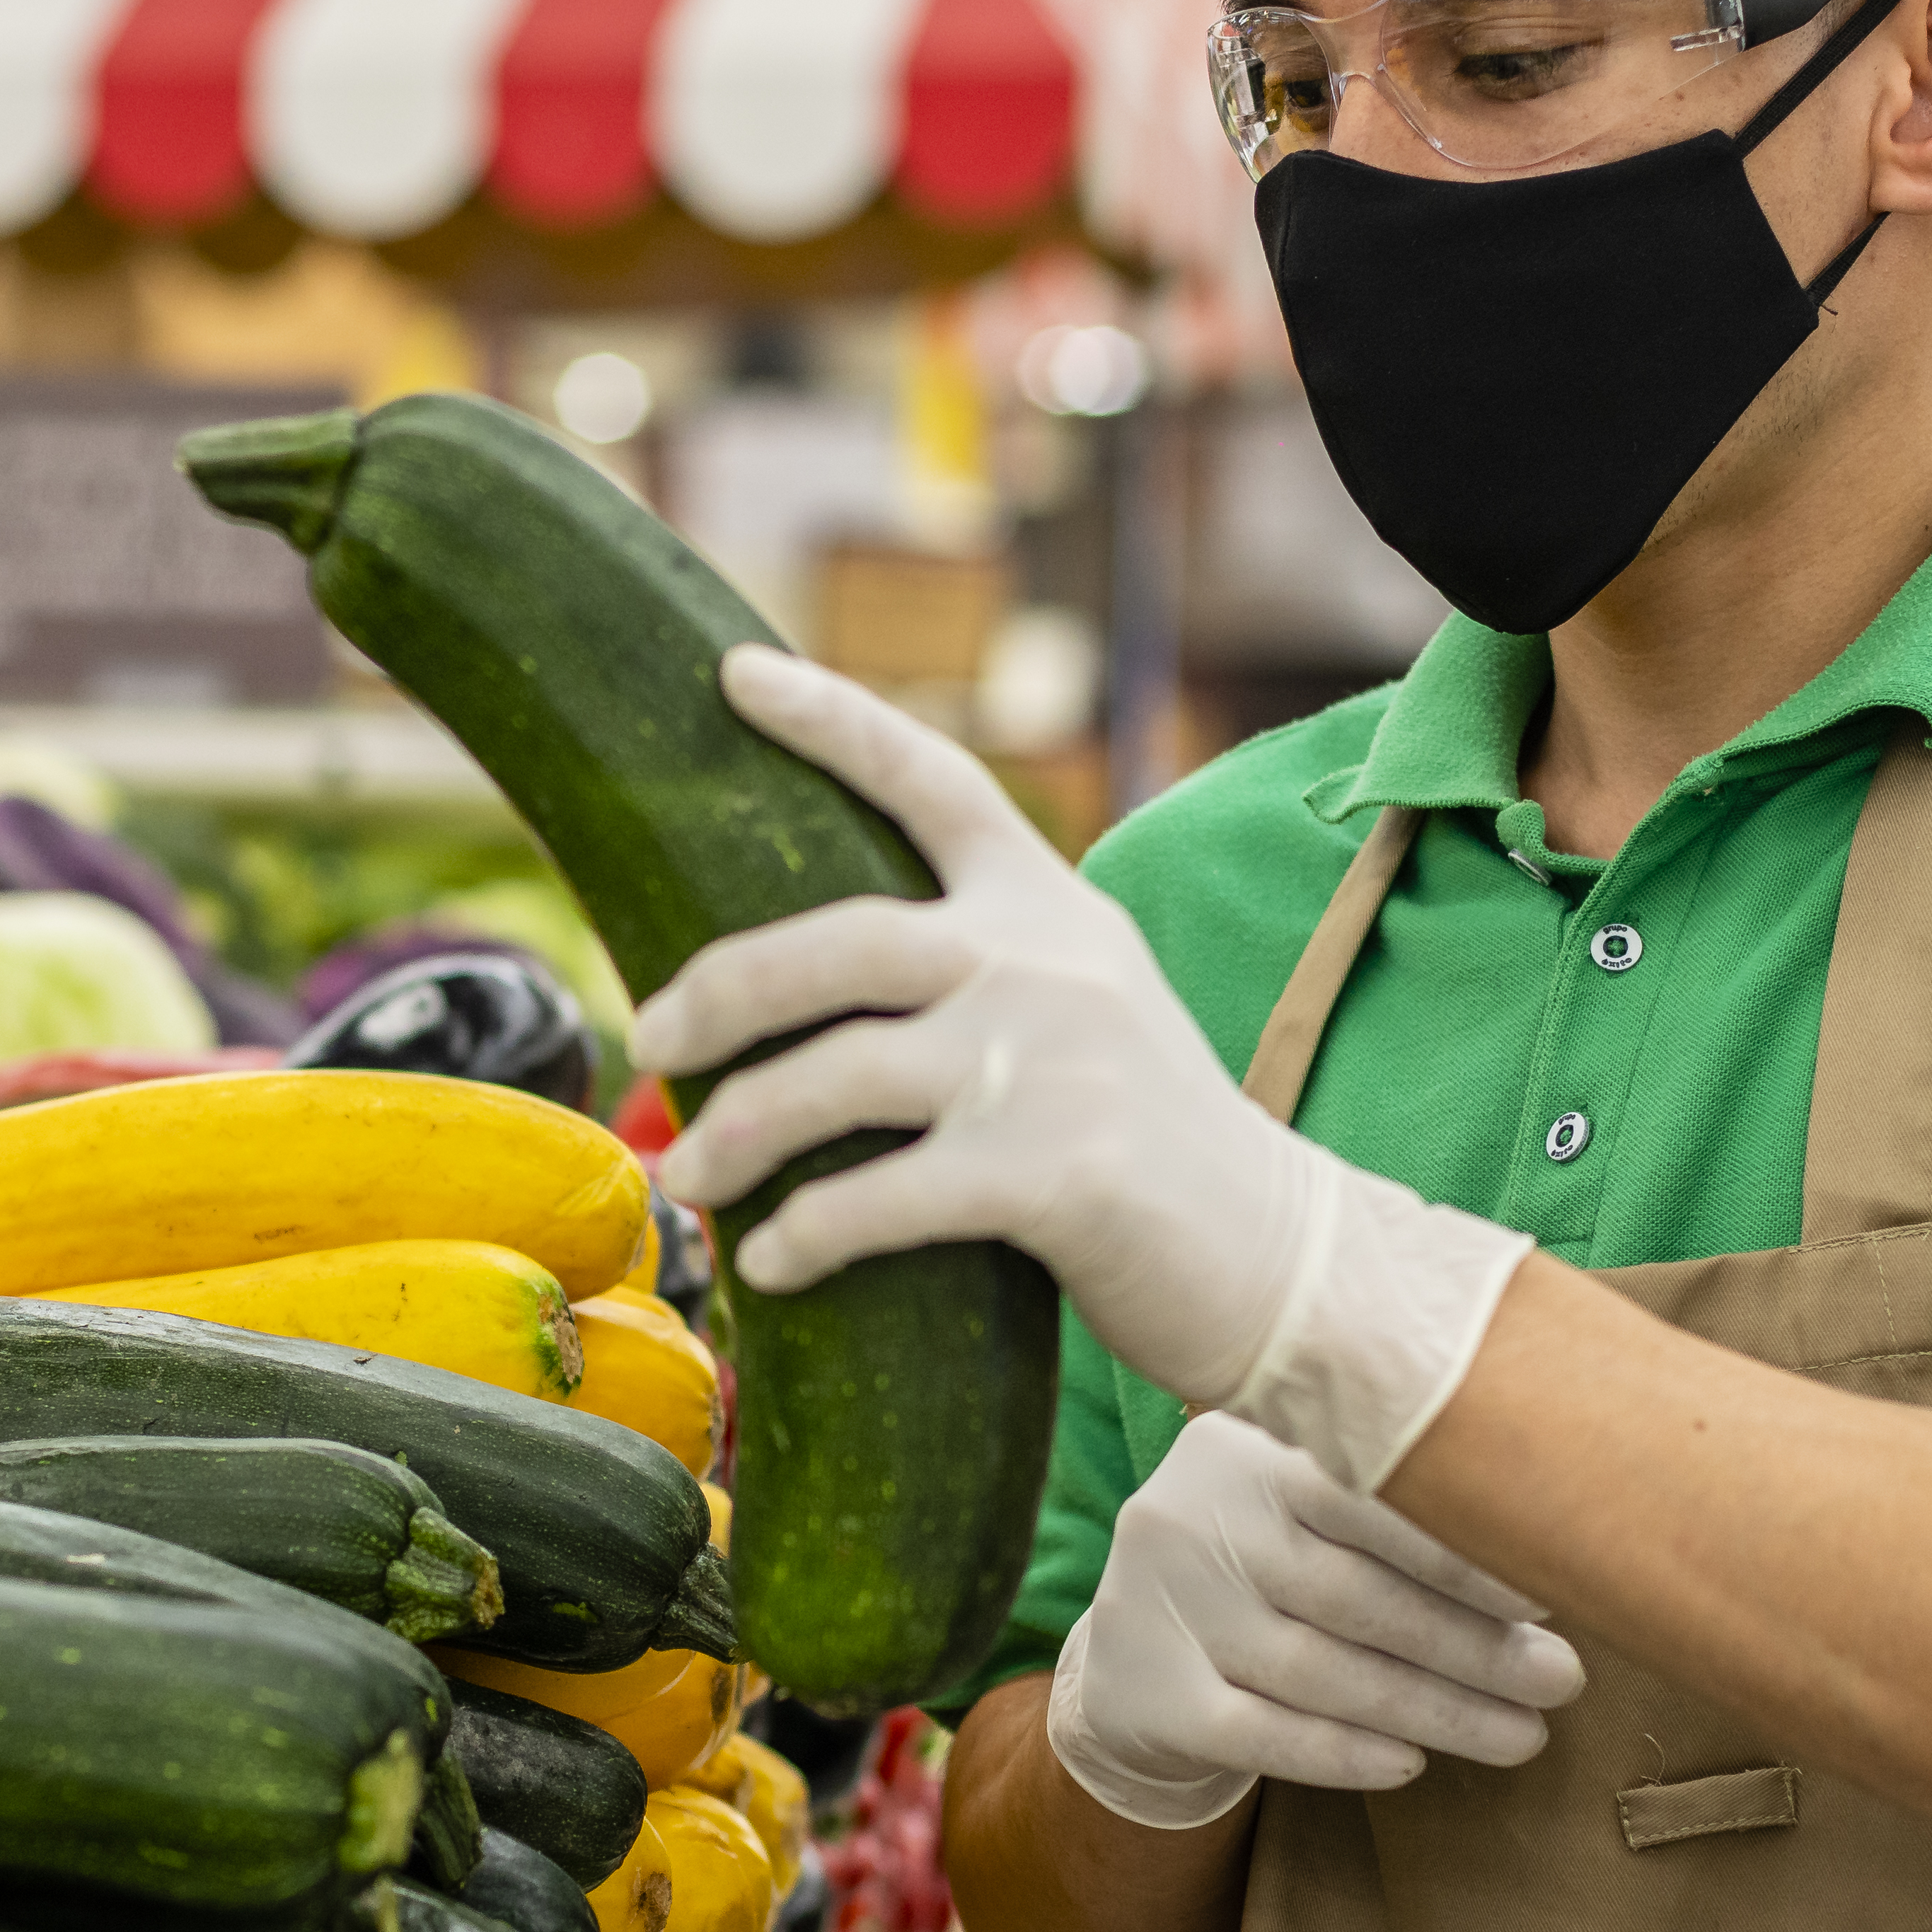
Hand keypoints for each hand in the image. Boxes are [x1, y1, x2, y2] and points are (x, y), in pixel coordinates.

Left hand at [638, 650, 1533, 1489]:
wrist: (1280, 1257)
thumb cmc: (1146, 1142)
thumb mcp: (1080, 1008)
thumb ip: (976, 967)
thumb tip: (808, 981)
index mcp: (1048, 908)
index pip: (932, 779)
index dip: (831, 720)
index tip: (734, 673)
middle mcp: (1046, 964)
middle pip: (838, 941)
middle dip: (720, 988)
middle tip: (651, 1039)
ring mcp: (1052, 1066)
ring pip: (839, 1076)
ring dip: (739, 1129)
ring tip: (686, 1172)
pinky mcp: (1053, 1174)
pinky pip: (882, 1196)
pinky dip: (806, 1230)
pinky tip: (767, 1258)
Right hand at [1047, 1411, 1587, 1827]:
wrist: (1128, 1658)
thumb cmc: (1262, 1571)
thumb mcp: (1299, 1503)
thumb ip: (1394, 1508)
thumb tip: (1549, 1554)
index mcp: (1245, 1450)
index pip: (1365, 1497)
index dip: (1461, 1551)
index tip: (1551, 1594)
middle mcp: (1193, 1517)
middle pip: (1353, 1595)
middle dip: (1472, 1645)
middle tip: (1562, 1680)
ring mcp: (1163, 1608)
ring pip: (1319, 1672)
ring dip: (1435, 1710)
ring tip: (1523, 1735)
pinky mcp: (1150, 1697)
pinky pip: (1261, 1734)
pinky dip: (1343, 1754)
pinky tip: (1412, 1765)